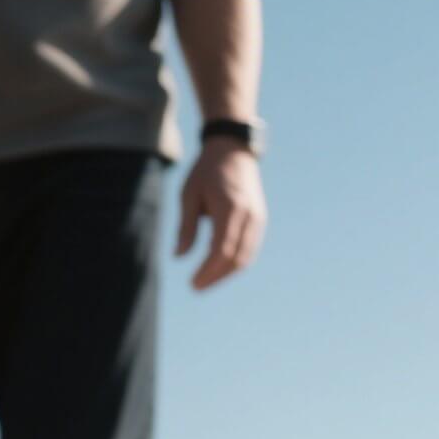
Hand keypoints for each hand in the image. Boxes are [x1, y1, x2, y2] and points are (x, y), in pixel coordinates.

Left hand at [177, 141, 266, 290]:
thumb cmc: (206, 172)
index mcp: (230, 208)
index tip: (193, 284)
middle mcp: (249, 215)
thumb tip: (179, 256)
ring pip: (246, 256)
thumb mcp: (188, 195)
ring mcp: (257, 217)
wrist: (233, 151)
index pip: (221, 250)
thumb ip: (186, 227)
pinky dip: (236, 261)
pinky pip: (250, 247)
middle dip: (217, 277)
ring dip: (227, 273)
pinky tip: (218, 267)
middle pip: (237, 258)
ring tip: (206, 280)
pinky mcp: (259, 218)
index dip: (208, 271)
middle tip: (196, 287)